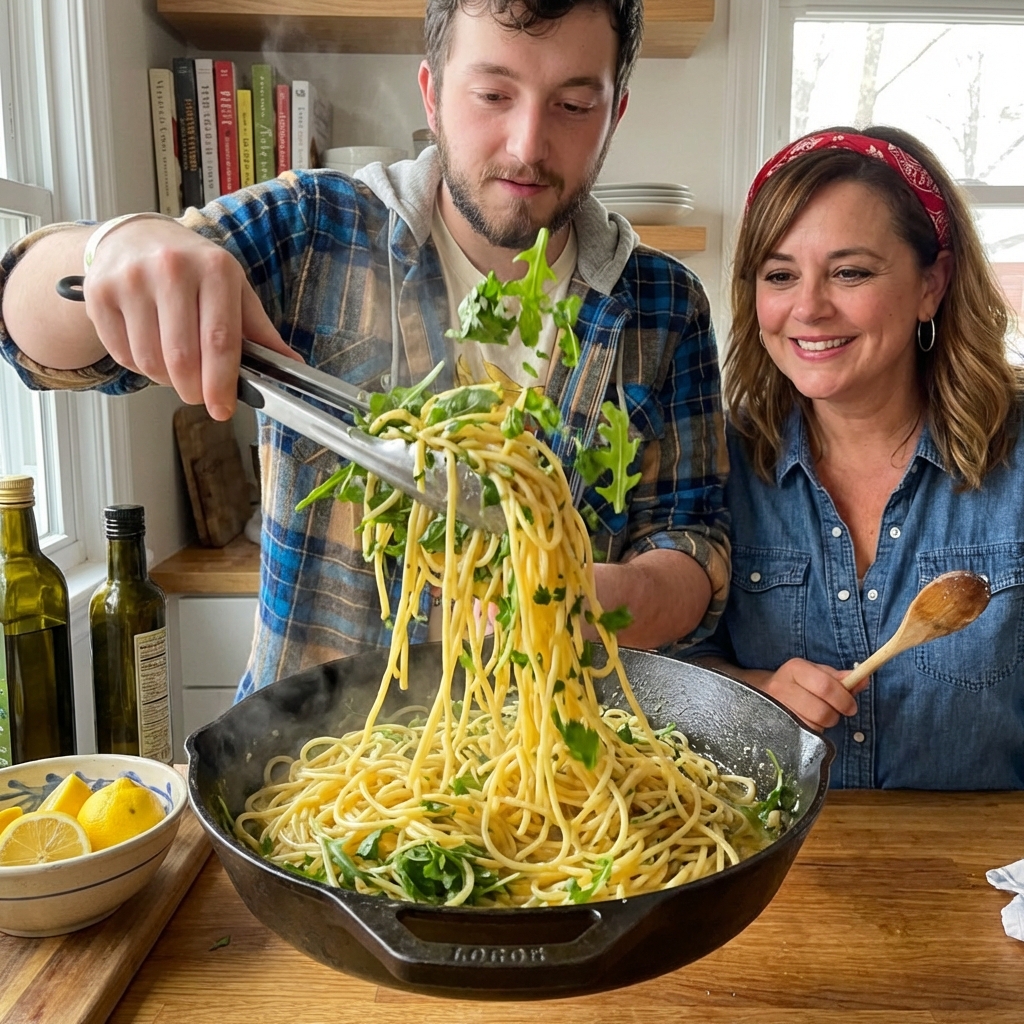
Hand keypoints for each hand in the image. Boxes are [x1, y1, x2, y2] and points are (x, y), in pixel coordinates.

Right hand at [82, 218, 297, 418]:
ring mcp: (131, 279)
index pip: (220, 341)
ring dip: (166, 380)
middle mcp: (171, 269)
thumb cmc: (194, 269)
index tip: (222, 409)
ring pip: (150, 361)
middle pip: (182, 358)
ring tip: (176, 365)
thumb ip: (260, 331)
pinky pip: (122, 355)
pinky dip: (140, 367)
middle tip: (198, 394)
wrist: (136, 237)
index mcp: (215, 269)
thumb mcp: (234, 290)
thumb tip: (291, 365)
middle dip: (193, 390)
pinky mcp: (99, 293)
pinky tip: (150, 348)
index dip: (221, 383)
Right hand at [755, 658, 861, 732]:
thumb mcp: (818, 674)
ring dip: (823, 724)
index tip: (851, 706)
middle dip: (835, 716)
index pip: (825, 685)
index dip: (843, 699)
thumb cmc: (798, 683)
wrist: (764, 692)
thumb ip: (841, 679)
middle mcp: (782, 686)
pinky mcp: (776, 725)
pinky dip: (812, 731)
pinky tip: (808, 722)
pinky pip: (804, 734)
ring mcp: (776, 708)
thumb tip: (864, 680)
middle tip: (837, 713)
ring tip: (818, 716)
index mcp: (796, 668)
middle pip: (821, 710)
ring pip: (813, 725)